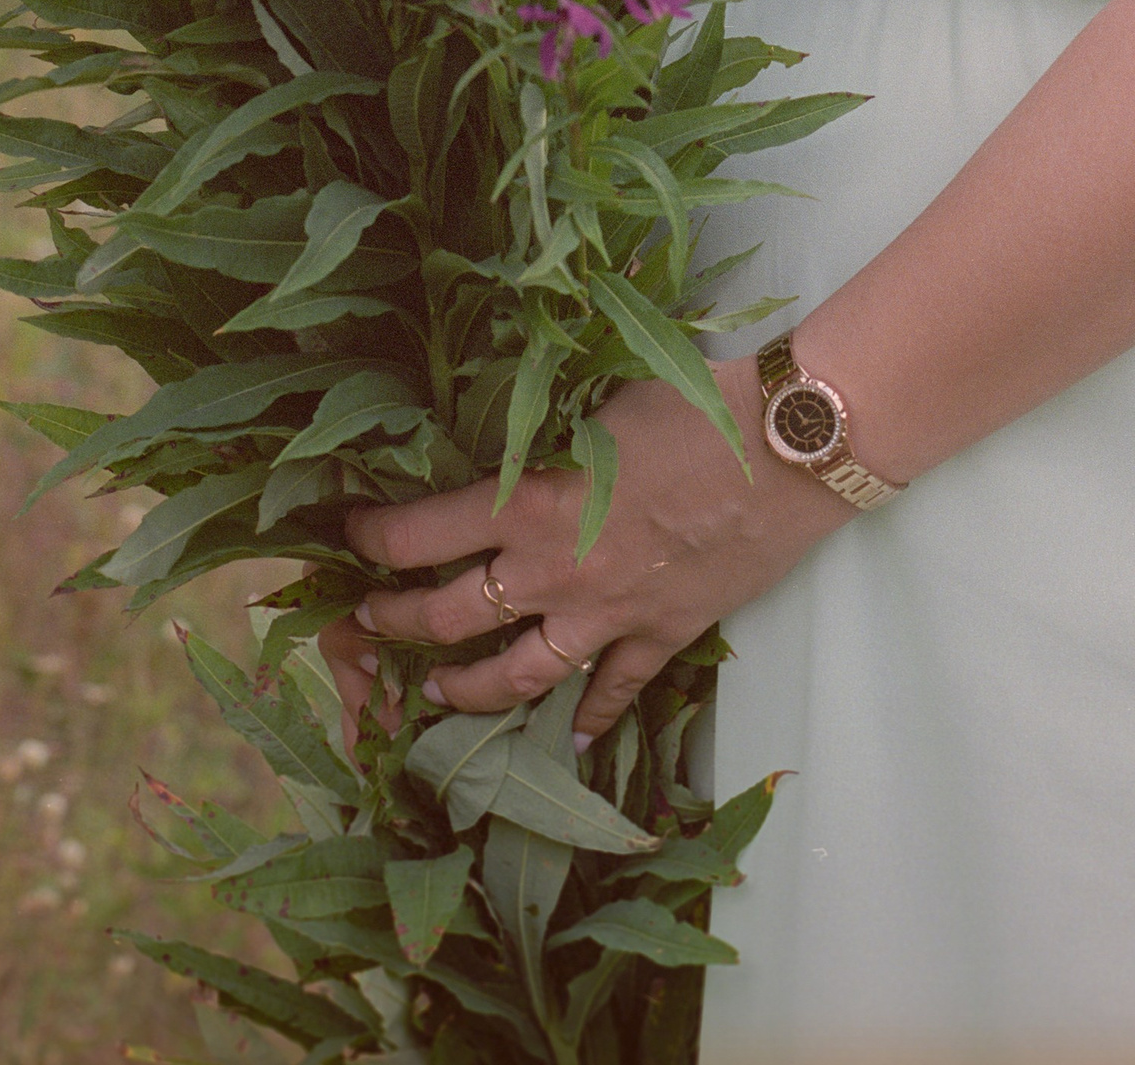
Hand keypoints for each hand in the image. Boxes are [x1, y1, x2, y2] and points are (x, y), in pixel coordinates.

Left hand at [318, 356, 851, 752]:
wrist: (788, 448)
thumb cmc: (694, 400)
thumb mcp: (598, 397)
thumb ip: (544, 424)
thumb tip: (505, 416)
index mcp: (529, 502)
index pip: (420, 534)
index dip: (370, 540)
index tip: (345, 535)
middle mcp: (554, 571)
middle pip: (448, 617)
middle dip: (395, 625)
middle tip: (368, 624)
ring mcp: (607, 615)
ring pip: (516, 676)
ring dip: (468, 690)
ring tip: (438, 694)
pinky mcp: (662, 636)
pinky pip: (614, 691)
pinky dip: (590, 716)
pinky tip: (574, 737)